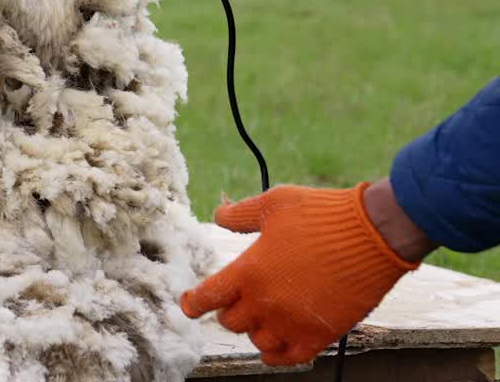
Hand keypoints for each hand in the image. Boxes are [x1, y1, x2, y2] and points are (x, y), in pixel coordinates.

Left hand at [180, 182, 424, 366]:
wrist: (373, 234)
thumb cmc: (321, 214)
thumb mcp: (273, 203)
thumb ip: (240, 213)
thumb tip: (218, 214)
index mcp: (249, 271)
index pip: (207, 297)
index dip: (193, 302)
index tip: (190, 304)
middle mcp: (266, 302)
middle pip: (230, 322)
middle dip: (229, 310)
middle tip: (236, 300)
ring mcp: (293, 322)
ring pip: (257, 341)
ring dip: (254, 330)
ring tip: (260, 317)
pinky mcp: (320, 334)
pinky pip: (288, 358)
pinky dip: (276, 355)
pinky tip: (273, 346)